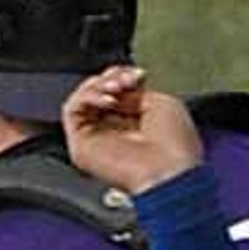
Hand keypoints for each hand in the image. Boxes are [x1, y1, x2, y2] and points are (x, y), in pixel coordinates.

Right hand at [62, 63, 204, 194]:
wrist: (169, 173)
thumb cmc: (176, 148)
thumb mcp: (161, 104)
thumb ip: (134, 92)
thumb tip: (115, 87)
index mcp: (137, 127)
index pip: (117, 94)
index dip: (123, 78)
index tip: (137, 75)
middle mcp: (115, 135)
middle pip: (97, 94)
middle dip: (112, 79)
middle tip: (127, 81)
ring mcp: (96, 141)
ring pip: (83, 99)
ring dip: (100, 85)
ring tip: (118, 87)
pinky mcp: (80, 146)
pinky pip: (72, 110)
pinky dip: (88, 96)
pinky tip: (108, 99)